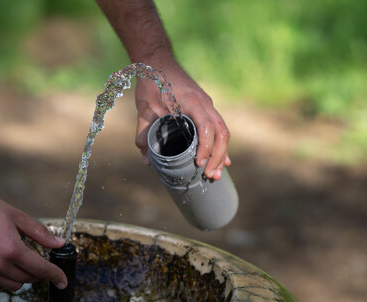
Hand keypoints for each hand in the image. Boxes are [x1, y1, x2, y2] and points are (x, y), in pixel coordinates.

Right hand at [0, 189, 66, 297]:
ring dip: (22, 278)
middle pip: (28, 278)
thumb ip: (40, 233)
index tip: (63, 281)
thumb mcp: (18, 216)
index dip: (55, 276)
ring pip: (13, 286)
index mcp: (12, 249)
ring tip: (21, 263)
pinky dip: (2, 286)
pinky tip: (5, 273)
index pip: (40, 269)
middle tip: (39, 261)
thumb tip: (59, 244)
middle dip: (39, 272)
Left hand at [134, 60, 230, 179]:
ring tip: (216, 174)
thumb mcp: (144, 108)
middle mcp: (204, 104)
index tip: (199, 163)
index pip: (207, 128)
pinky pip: (218, 127)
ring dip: (221, 153)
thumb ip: (144, 134)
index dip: (206, 148)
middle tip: (211, 176)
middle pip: (222, 132)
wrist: (156, 60)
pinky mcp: (205, 107)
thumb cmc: (151, 82)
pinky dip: (219, 144)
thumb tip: (147, 161)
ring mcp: (207, 105)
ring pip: (223, 131)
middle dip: (218, 156)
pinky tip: (221, 159)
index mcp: (192, 102)